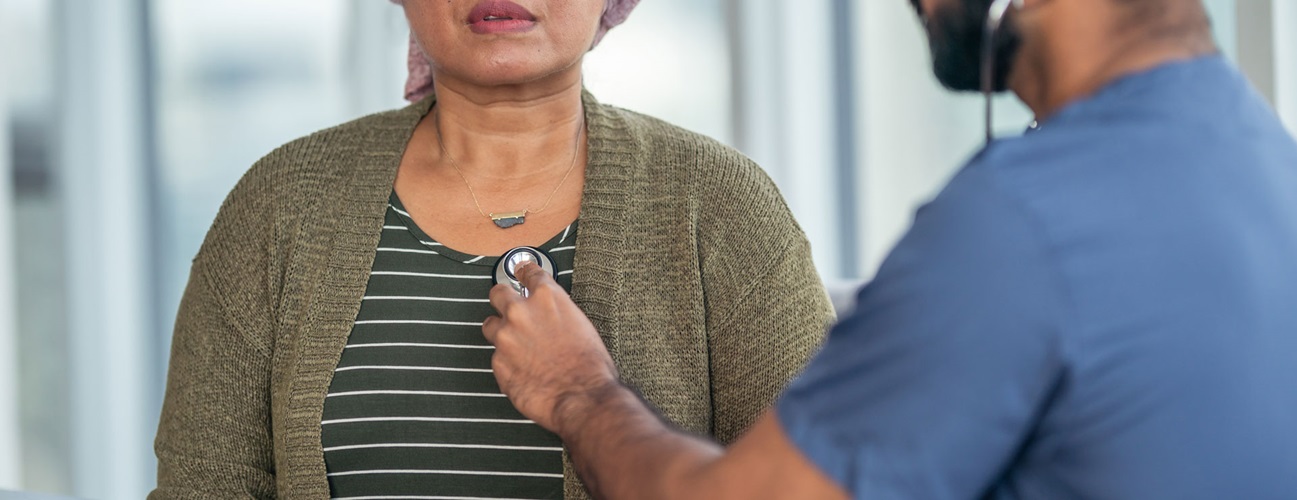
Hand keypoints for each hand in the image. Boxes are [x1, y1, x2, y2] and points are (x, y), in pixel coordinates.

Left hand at [483, 262, 620, 433]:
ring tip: (517, 347)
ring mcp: (505, 338)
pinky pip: (496, 357)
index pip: (527, 272)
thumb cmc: (590, 365)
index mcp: (547, 297)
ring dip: (500, 333)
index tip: (520, 272)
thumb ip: (557, 313)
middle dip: (503, 299)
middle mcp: (521, 312)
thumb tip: (547, 315)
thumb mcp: (581, 324)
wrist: (583, 397)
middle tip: (508, 308)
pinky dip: (507, 362)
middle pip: (498, 293)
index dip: (523, 272)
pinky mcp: (498, 363)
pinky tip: (524, 371)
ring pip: (490, 326)